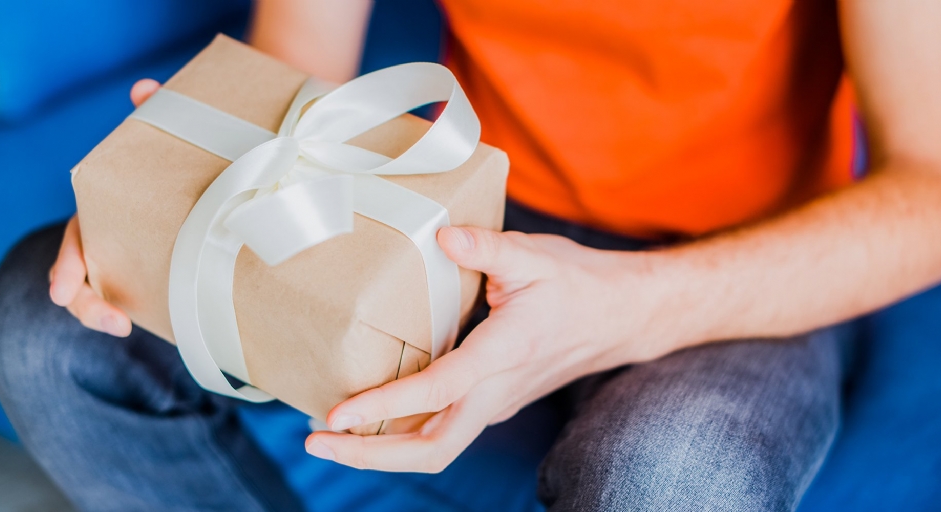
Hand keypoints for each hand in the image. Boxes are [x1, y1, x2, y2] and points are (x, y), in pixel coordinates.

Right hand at [49, 79, 161, 335]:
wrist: (221, 171)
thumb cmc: (182, 154)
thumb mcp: (166, 135)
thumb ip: (153, 113)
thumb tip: (143, 89)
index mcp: (106, 209)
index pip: (78, 241)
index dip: (67, 268)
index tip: (61, 291)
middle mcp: (115, 237)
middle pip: (86, 278)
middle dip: (87, 303)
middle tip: (110, 321)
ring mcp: (138, 259)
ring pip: (112, 294)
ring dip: (108, 315)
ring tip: (123, 328)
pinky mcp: (167, 274)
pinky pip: (150, 299)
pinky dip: (147, 314)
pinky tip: (166, 325)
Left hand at [305, 226, 675, 471]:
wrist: (621, 316)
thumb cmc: (579, 284)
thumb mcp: (537, 255)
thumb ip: (488, 248)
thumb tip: (441, 237)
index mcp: (503, 354)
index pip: (438, 392)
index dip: (385, 406)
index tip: (338, 415)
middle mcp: (497, 391)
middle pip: (433, 449)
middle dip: (373, 454)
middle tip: (319, 440)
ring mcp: (497, 402)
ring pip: (438, 447)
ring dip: (385, 450)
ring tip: (334, 435)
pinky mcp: (495, 401)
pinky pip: (446, 430)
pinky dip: (406, 433)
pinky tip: (376, 414)